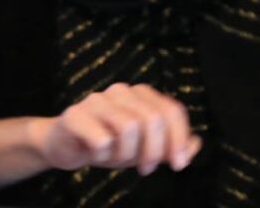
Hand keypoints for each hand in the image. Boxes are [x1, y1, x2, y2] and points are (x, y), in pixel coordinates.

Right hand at [29, 83, 201, 174]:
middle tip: (145, 168)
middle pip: (153, 120)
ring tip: (116, 157)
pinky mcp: (74, 116)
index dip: (179, 140)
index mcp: (138, 94)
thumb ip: (171, 145)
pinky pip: (102, 140)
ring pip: (129, 127)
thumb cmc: (107, 144)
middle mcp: (119, 91)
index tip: (176, 164)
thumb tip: (196, 143)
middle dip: (154, 151)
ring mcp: (95, 101)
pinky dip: (103, 155)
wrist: (64, 146)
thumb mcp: (144, 148)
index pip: (172, 110)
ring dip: (126, 153)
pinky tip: (95, 154)